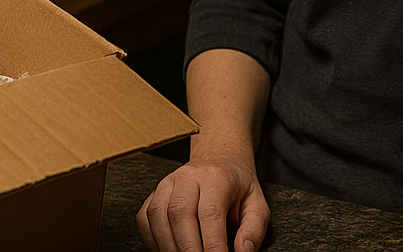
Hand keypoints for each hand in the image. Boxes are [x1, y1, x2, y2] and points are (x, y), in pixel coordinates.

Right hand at [136, 153, 270, 251]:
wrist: (219, 160)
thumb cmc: (237, 186)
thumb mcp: (257, 204)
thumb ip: (253, 229)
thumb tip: (243, 251)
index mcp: (217, 176)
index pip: (210, 213)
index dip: (213, 244)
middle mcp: (188, 176)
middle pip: (179, 213)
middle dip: (188, 248)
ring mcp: (167, 183)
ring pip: (158, 216)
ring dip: (168, 246)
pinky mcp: (154, 193)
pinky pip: (144, 217)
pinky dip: (152, 240)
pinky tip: (167, 250)